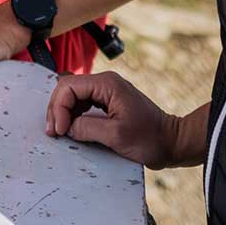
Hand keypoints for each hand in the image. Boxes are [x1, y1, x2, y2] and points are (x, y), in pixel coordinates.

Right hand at [45, 72, 180, 166]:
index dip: (59, 108)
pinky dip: (73, 115)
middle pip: (68, 88)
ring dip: (63, 112)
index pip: (69, 86)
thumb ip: (87, 128)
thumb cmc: (150, 138)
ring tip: (59, 131)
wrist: (171, 142)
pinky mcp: (108, 103)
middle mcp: (105, 83)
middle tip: (54, 132)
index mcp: (107, 84)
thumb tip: (66, 126)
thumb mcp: (116, 135)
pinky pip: (82, 104)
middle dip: (57, 109)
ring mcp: (106, 92)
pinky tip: (70, 128)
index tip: (59, 130)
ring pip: (73, 96)